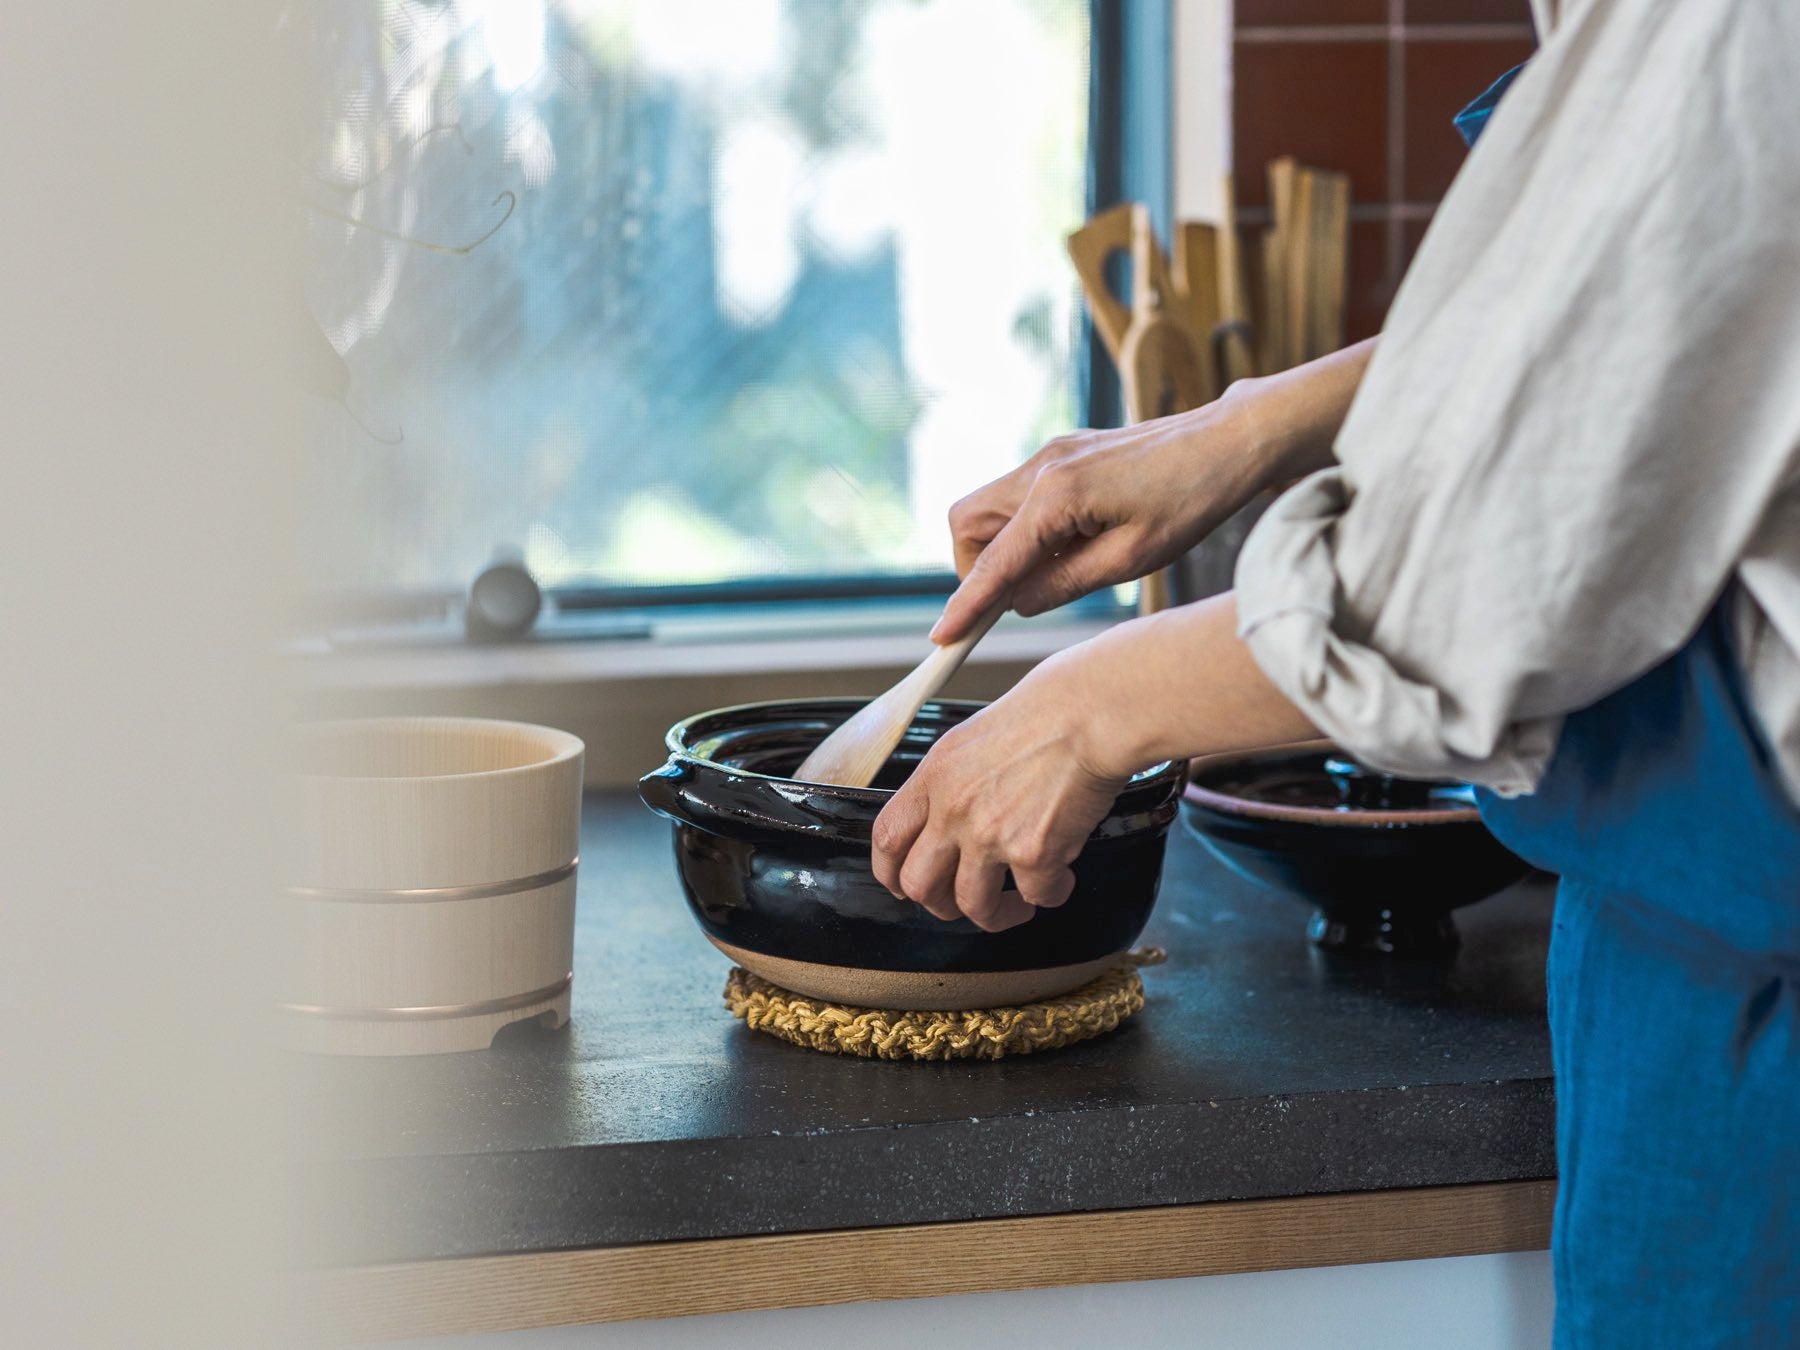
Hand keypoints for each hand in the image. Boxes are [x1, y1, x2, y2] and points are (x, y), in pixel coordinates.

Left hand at [870, 652, 1127, 930]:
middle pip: (919, 884)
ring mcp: (990, 834)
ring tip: (1018, 904)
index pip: (888, 837)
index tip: (903, 883)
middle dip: (941, 904)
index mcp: (935, 776)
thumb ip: (956, 779)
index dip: (889, 871)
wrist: (1091, 712)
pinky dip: (1053, 894)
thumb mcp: (976, 736)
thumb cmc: (1050, 710)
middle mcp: (953, 809)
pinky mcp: (1033, 853)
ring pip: (972, 906)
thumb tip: (958, 812)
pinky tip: (1063, 878)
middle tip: (964, 901)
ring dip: (996, 914)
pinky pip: (1037, 896)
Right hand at [932, 339, 1377, 642]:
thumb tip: (1018, 603)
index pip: (994, 562)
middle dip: (976, 567)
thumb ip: (1064, 583)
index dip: (966, 605)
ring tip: (1057, 569)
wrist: (1228, 440)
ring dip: (1002, 547)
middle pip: (966, 523)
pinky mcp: (1064, 453)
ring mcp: (1050, 455)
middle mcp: (1042, 467)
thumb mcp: (1131, 560)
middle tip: (1015, 597)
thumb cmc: (1190, 499)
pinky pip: (1018, 495)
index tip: (943, 638)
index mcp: (1057, 495)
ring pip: (988, 507)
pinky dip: (1025, 528)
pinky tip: (1072, 543)